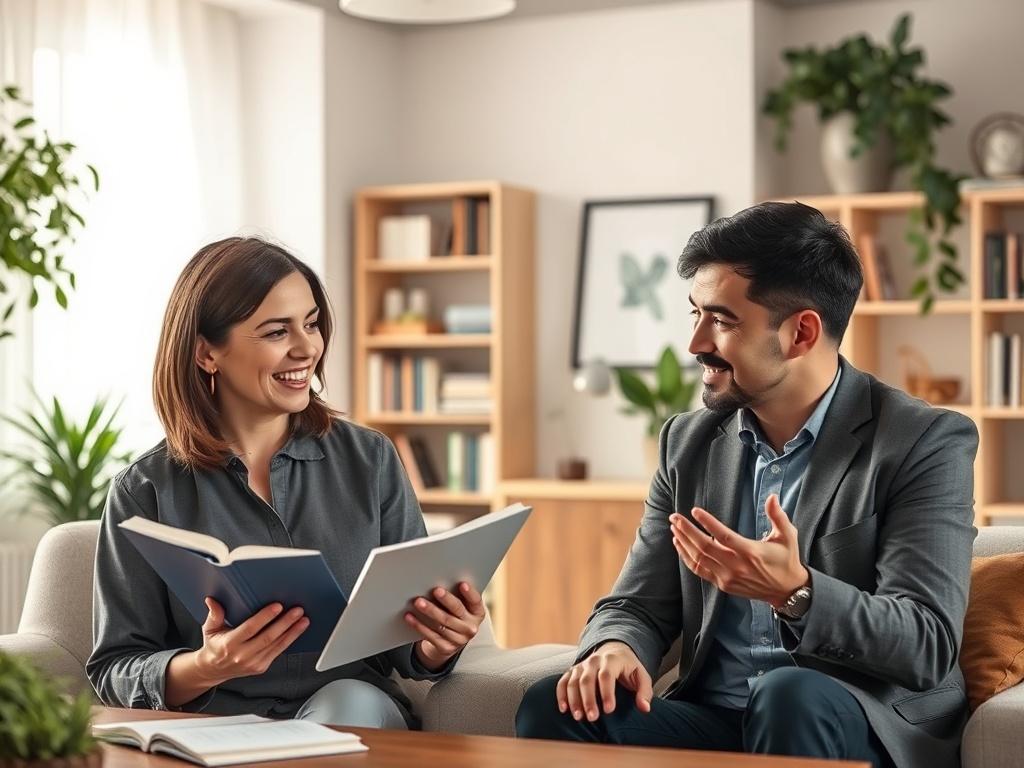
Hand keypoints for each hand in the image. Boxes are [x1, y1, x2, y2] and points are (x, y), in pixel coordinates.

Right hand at [194, 598, 309, 683]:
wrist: (214, 670)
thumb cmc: (215, 645)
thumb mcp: (210, 629)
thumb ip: (214, 614)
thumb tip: (211, 600)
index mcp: (229, 644)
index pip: (250, 628)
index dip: (265, 617)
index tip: (277, 606)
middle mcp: (242, 655)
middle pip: (268, 637)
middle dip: (285, 623)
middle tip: (297, 610)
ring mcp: (253, 663)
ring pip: (277, 645)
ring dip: (293, 632)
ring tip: (303, 619)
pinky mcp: (262, 667)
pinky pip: (278, 651)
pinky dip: (290, 640)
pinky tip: (298, 630)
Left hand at [406, 582, 485, 670]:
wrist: (450, 641)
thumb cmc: (454, 615)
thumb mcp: (462, 607)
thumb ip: (456, 596)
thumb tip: (441, 581)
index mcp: (477, 613)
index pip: (476, 601)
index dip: (470, 593)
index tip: (462, 584)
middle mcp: (471, 627)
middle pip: (457, 611)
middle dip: (446, 600)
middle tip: (435, 590)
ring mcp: (459, 640)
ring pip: (442, 623)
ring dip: (429, 611)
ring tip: (418, 602)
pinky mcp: (446, 648)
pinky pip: (431, 635)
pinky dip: (419, 625)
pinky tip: (410, 617)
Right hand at [556, 641, 651, 721]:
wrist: (613, 650)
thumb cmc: (628, 668)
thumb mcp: (641, 676)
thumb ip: (644, 692)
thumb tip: (644, 708)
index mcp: (612, 660)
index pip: (606, 676)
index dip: (607, 693)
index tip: (609, 710)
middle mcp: (594, 660)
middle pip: (587, 680)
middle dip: (589, 700)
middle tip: (592, 718)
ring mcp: (581, 665)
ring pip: (573, 681)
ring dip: (574, 700)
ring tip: (578, 717)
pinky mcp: (573, 671)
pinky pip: (563, 681)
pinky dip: (561, 695)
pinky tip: (564, 709)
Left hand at [670, 493, 808, 606]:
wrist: (786, 591)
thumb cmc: (786, 560)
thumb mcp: (788, 536)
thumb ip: (778, 516)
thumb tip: (772, 497)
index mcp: (750, 552)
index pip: (723, 536)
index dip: (707, 522)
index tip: (694, 511)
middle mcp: (736, 566)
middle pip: (704, 547)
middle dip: (687, 530)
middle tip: (675, 517)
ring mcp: (727, 577)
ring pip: (698, 559)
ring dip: (684, 542)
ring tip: (674, 527)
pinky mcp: (723, 584)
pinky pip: (699, 571)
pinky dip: (686, 557)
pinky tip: (680, 545)